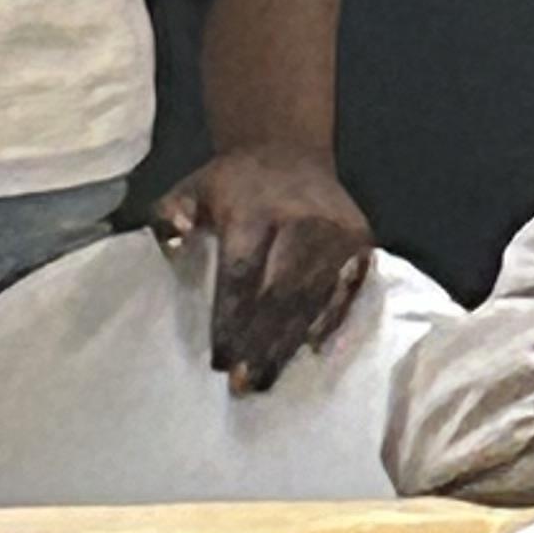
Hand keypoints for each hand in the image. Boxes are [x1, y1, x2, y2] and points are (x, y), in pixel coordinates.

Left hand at [153, 147, 375, 391]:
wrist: (288, 148)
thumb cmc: (232, 183)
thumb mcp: (192, 187)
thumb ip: (172, 212)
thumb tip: (175, 234)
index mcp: (255, 209)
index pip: (243, 274)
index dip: (232, 320)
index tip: (220, 359)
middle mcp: (301, 220)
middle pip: (281, 293)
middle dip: (261, 343)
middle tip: (243, 384)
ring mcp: (337, 230)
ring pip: (313, 298)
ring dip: (289, 342)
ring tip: (268, 379)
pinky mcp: (361, 240)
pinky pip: (345, 290)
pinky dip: (329, 322)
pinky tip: (311, 350)